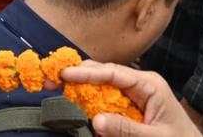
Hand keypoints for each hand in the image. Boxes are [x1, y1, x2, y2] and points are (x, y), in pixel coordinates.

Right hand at [58, 61, 200, 136]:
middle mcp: (140, 83)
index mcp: (149, 84)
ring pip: (101, 84)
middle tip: (52, 79)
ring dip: (81, 87)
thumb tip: (96, 120)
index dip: (87, 73)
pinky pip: (106, 98)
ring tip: (58, 87)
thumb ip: (126, 130)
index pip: (113, 72)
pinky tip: (76, 101)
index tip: (65, 75)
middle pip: (103, 73)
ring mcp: (134, 92)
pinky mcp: (129, 104)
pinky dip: (90, 100)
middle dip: (78, 75)